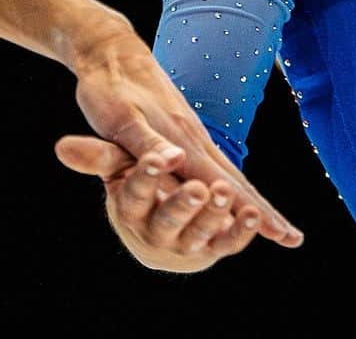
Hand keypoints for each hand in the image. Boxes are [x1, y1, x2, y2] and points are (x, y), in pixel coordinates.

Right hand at [58, 137, 264, 272]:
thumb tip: (62, 147)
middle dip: (184, 205)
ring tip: (227, 195)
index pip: (135, 192)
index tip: (161, 157)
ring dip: (215, 217)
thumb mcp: (119, 160)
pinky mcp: (209, 245)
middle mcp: (154, 229)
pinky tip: (256, 220)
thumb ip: (101, 156)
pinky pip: (225, 243)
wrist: (152, 223)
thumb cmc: (134, 179)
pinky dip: (240, 234)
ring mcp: (183, 239)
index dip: (146, 175)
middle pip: (167, 219)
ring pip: (197, 233)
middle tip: (201, 189)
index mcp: (130, 206)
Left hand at [60, 24, 301, 246]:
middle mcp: (196, 142)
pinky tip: (235, 200)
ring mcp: (193, 139)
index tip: (280, 232)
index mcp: (184, 142)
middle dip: (263, 212)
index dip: (251, 209)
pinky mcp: (185, 137)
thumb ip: (146, 143)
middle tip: (292, 238)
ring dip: (252, 202)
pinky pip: (215, 169)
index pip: (224, 184)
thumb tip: (174, 161)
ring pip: (229, 176)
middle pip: (237, 183)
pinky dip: (231, 189)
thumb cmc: (110, 89)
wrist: (114, 55)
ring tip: (274, 226)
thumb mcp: (121, 119)